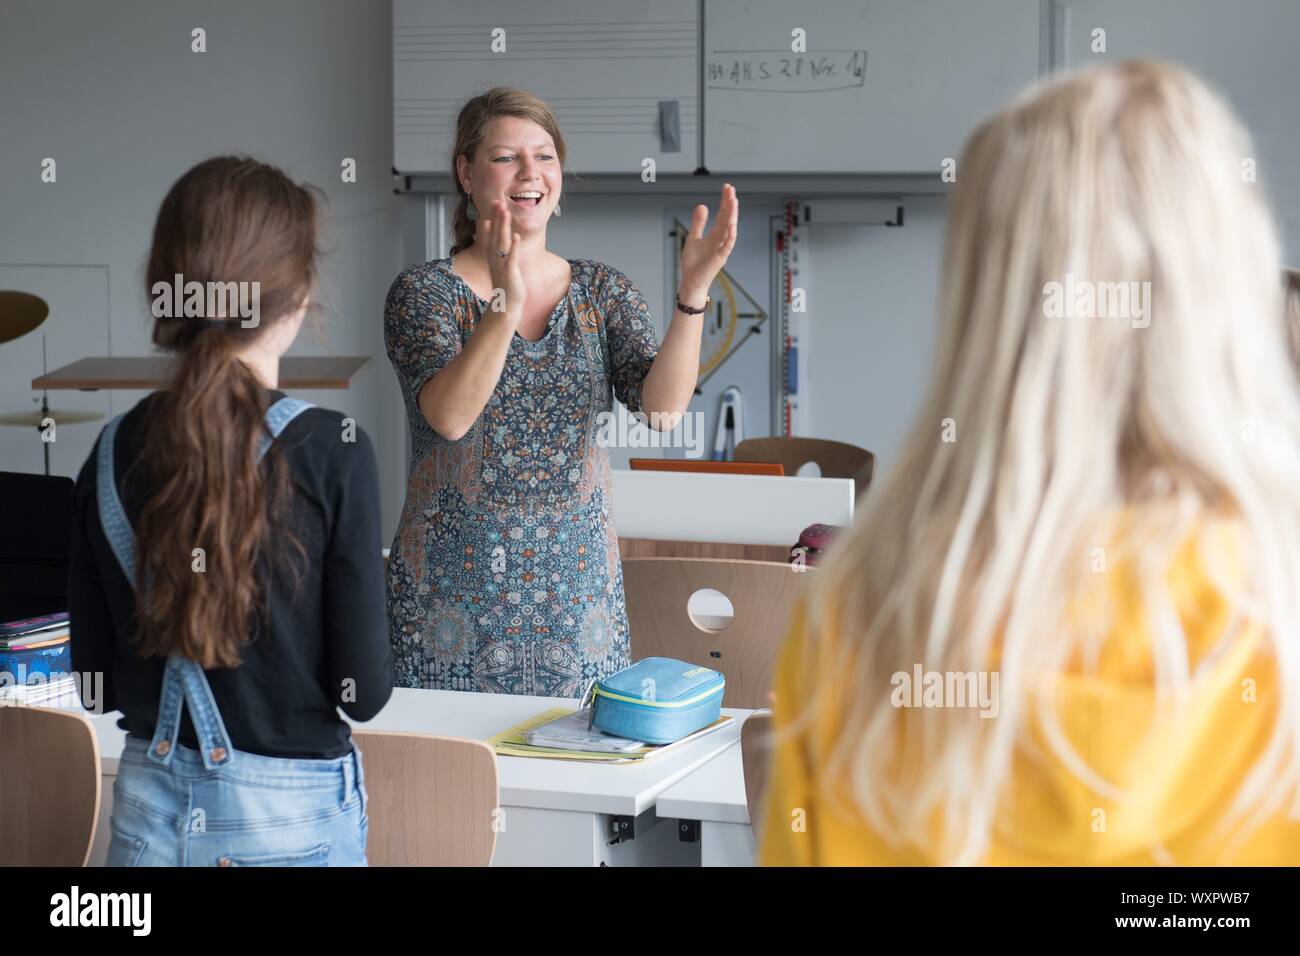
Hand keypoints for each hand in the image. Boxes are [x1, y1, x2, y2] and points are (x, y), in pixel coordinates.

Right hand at [482, 199, 524, 318]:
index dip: (492, 218)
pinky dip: (514, 247)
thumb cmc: (505, 285)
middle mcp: (495, 258)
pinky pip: (511, 258)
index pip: (491, 233)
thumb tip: (495, 241)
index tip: (493, 203)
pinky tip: (517, 236)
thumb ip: (496, 251)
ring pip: (502, 242)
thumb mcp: (499, 265)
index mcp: (492, 256)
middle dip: (497, 217)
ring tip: (505, 212)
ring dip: (503, 227)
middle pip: (495, 234)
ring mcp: (501, 265)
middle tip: (497, 201)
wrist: (505, 305)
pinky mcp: (510, 273)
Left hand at [679, 183, 738, 302]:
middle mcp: (721, 239)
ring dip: (732, 215)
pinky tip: (731, 225)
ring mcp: (722, 248)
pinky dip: (730, 236)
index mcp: (715, 234)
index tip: (727, 187)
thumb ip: (698, 223)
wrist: (691, 282)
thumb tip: (702, 205)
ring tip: (733, 201)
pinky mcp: (720, 258)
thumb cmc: (694, 263)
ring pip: (730, 229)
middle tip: (731, 189)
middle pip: (728, 218)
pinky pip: (727, 246)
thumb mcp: (693, 238)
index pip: (723, 214)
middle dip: (730, 204)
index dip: (725, 201)